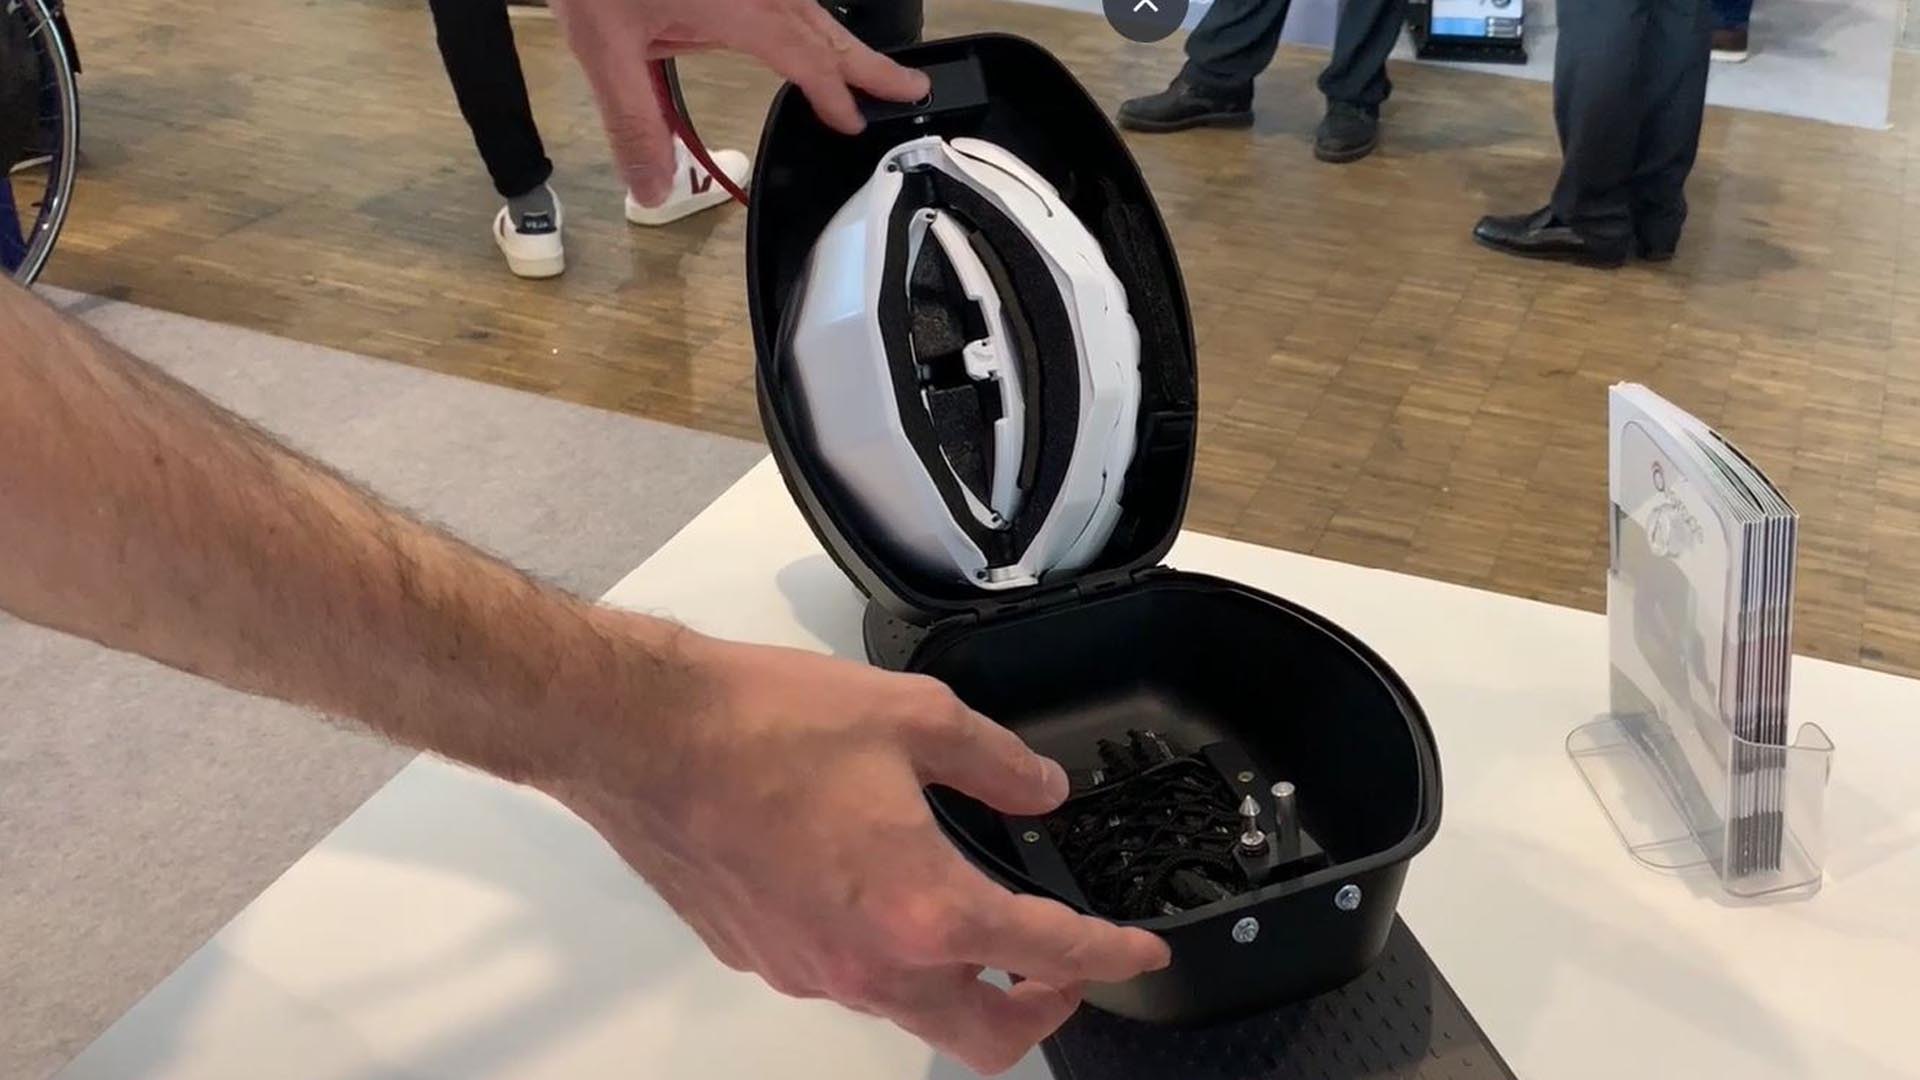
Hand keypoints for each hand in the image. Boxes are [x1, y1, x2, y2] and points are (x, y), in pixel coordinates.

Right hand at [545, 617, 1170, 1074]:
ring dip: (958, 983)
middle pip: (984, 1039)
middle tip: (1060, 965)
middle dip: (1041, 1012)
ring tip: (969, 915)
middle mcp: (870, 963)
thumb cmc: (766, 725)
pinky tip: (876, 888)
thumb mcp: (914, 718)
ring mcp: (810, 971)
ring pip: (911, 1012)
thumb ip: (996, 763)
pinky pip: (845, 980)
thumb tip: (1040, 791)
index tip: (1140, 949)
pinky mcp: (761, 957)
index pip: (1047, 953)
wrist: (643, 737)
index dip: (1110, 954)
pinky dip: (886, 956)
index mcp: (924, 907)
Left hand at [550, 0, 930, 203]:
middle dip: (870, 63)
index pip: (806, 60)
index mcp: (740, 7)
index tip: (853, 122)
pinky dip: (807, 19)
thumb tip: (654, 188)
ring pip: (809, 9)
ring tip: (868, 69)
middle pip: (827, 28)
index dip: (834, 94)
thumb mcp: (604, 45)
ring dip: (842, 40)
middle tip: (914, 90)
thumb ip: (632, 120)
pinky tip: (805, 30)